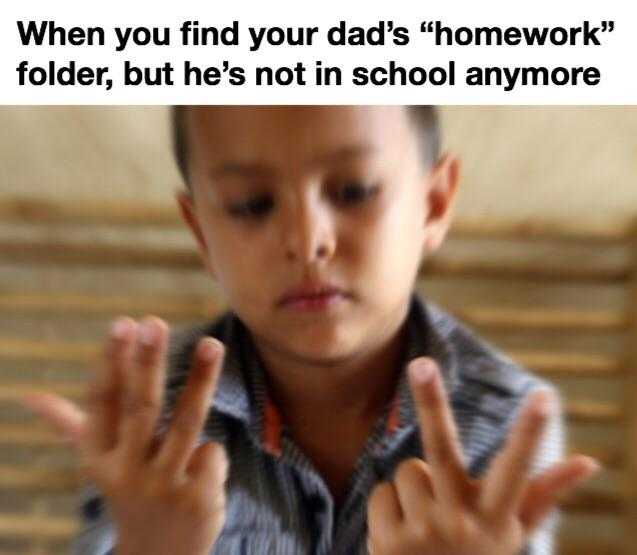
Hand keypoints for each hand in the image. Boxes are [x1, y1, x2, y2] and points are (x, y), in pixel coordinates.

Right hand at [22, 316, 227, 554]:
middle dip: (146, 363)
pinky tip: (200, 473)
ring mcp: (161, 487)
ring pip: (185, 423)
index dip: (113, 362)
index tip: (124, 323)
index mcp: (98, 457)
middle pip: (140, 408)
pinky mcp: (196, 499)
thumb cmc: (129, 493)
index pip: (103, 402)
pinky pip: (212, 452)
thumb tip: (28, 396)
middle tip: (154, 322)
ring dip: (199, 380)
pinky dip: (211, 454)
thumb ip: (70, 425)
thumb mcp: (99, 462)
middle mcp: (124, 472)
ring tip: (212, 342)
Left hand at [366, 357, 598, 554]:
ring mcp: (423, 532)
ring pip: (408, 470)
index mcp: (497, 516)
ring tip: (426, 524)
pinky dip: (389, 507)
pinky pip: (383, 492)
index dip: (531, 432)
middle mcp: (462, 522)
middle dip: (433, 402)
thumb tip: (589, 460)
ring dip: (414, 488)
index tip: (545, 394)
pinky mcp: (388, 542)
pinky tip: (403, 537)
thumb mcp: (512, 533)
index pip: (518, 467)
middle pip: (442, 448)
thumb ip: (544, 493)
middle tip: (422, 361)